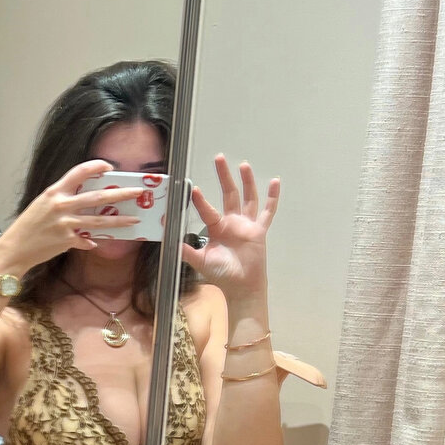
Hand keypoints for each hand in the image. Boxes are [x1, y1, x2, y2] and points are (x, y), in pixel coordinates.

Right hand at [0, 161, 143, 273]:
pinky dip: (92, 242)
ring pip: (99, 221)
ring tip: (134, 219)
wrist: (14, 249)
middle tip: (138, 192)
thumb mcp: (41, 205)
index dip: (97, 167)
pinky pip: (86, 240)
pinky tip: (97, 243)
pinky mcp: (67, 240)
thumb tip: (82, 199)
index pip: (79, 172)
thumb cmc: (26, 227)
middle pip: (97, 197)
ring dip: (119, 220)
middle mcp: (61, 205)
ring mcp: (65, 224)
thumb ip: (61, 200)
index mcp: (54, 192)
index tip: (109, 167)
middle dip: (121, 194)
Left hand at [182, 155, 277, 295]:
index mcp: (216, 228)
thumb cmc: (221, 274)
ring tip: (243, 165)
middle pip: (228, 194)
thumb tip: (169, 242)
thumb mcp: (200, 261)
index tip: (193, 188)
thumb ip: (187, 251)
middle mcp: (231, 222)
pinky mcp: (259, 230)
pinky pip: (268, 212)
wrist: (241, 286)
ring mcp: (247, 224)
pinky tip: (275, 182)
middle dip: (223, 176)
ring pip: (247, 198)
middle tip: (219, 158)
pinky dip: (272, 198)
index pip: (207, 209)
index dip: (200, 200)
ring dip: (246, 181)